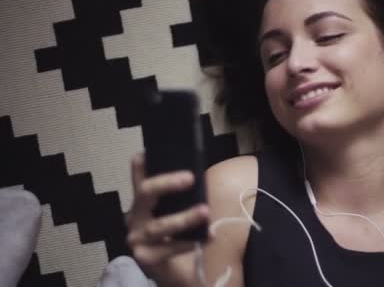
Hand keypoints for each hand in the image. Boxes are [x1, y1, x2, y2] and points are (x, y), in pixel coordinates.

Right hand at [126, 153, 208, 284]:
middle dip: (166, 183)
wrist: (177, 272)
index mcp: (142, 204)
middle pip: (144, 194)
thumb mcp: (180, 212)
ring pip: (159, 225)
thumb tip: (198, 175)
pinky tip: (208, 236)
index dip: (139, 166)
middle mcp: (134, 218)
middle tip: (190, 177)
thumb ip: (183, 196)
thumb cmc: (178, 238)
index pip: (139, 179)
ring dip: (184, 217)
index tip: (145, 153)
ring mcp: (137, 239)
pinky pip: (168, 248)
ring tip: (205, 211)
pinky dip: (189, 242)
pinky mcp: (145, 257)